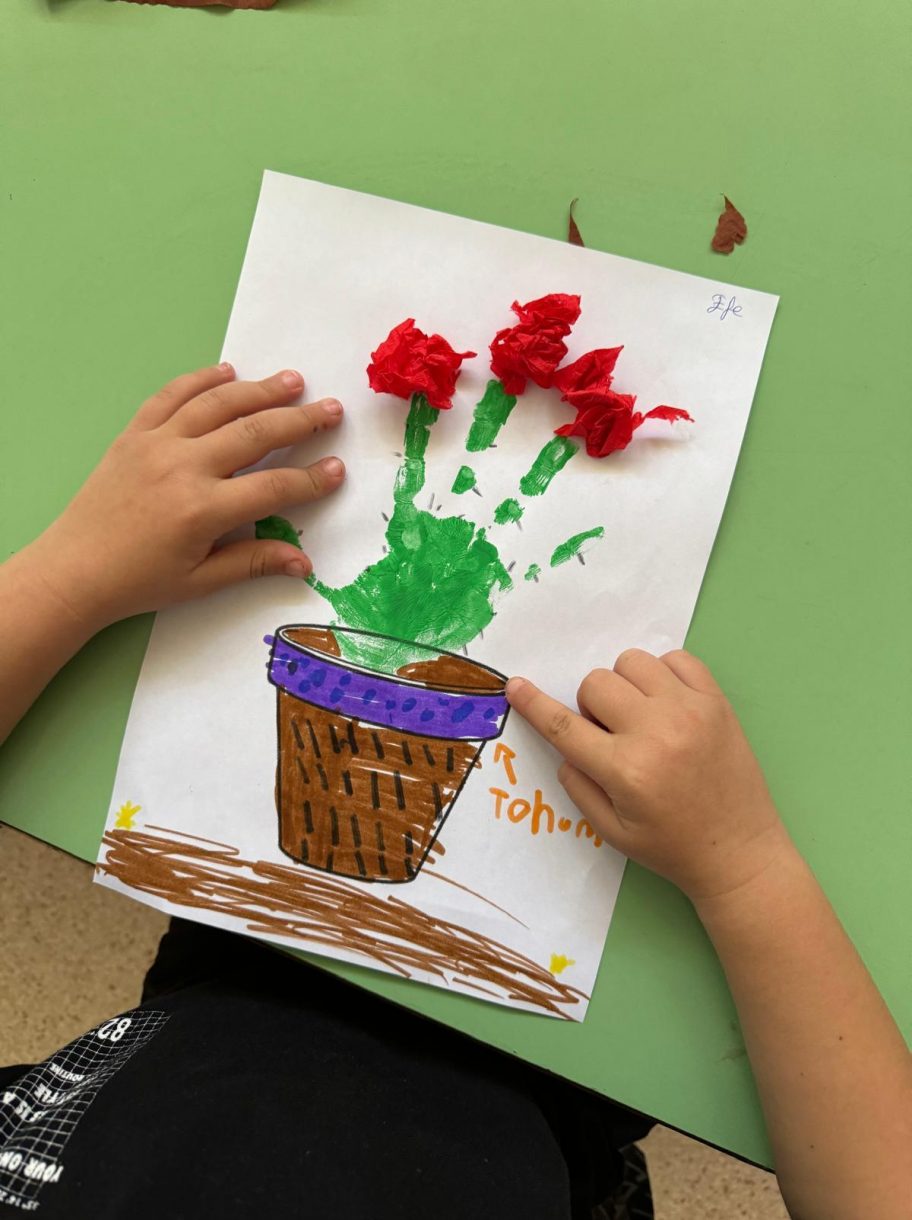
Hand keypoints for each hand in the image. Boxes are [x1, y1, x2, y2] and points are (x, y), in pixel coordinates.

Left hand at [20, 363, 344, 631]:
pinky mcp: (134, 435)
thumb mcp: (200, 581)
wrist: (75, 569)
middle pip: (254, 434)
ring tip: (292, 381)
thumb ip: (253, 563)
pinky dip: (200, 380)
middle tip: (332, 409)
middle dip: (299, 421)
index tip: (337, 469)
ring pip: (217, 405)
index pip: (273, 487)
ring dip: (259, 390)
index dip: (311, 479)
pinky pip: (171, 397)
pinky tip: (227, 372)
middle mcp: (182, 468)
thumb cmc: (138, 580)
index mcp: (203, 510)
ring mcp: (156, 445)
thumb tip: (304, 563)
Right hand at [506, 649, 792, 903]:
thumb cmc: (671, 847)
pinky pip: (676, 659)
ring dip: (625, 685)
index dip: (534, 704)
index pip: (564, 726)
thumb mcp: (611, 831)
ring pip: (632, 662)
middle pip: (595, 684)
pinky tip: (668, 704)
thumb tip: (567, 746)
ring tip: (642, 716)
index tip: (516, 686)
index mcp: (625, 770)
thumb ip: (579, 785)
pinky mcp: (717, 702)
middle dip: (592, 707)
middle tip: (613, 736)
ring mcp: (690, 711)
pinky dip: (662, 674)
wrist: (739, 852)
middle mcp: (655, 732)